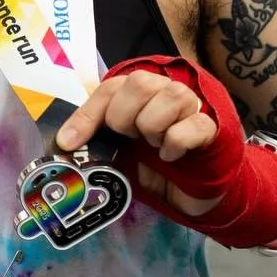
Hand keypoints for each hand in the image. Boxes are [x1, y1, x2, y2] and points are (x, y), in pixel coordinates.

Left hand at [56, 68, 219, 217]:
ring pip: (172, 96)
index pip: (109, 88)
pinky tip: (171, 156)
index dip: (87, 115)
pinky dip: (176, 142)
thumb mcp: (118, 154)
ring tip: (153, 145)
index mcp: (139, 96)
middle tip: (129, 138)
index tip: (69, 143)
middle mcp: (165, 93)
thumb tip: (64, 143)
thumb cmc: (153, 168)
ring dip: (153, 126)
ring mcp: (193, 108)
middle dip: (124, 116)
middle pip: (141, 82)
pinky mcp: (212, 129)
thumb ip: (97, 140)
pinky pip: (194, 125)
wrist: (190, 195)